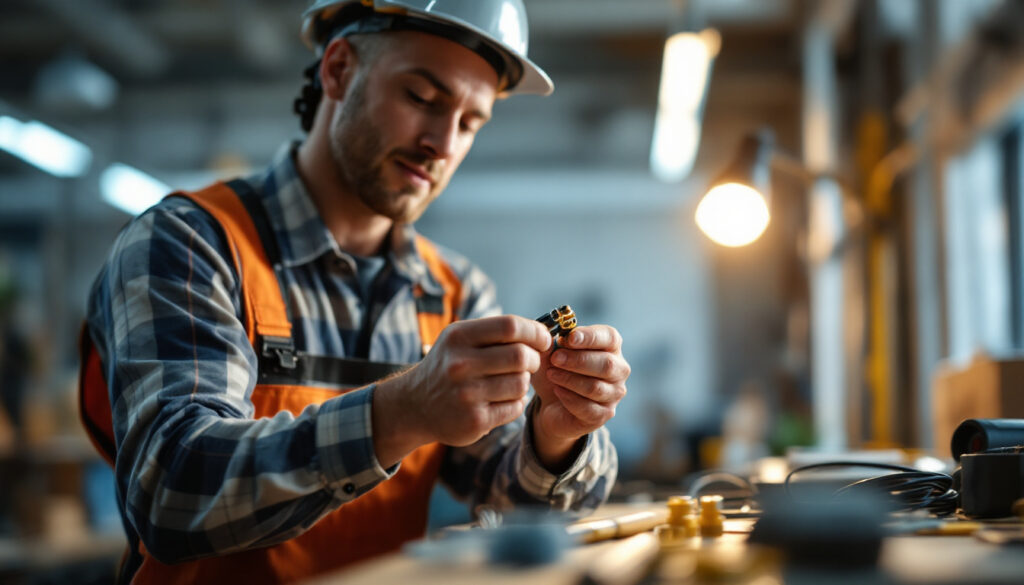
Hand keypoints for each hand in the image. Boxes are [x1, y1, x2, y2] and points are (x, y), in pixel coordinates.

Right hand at [373, 315, 551, 465]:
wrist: (414, 405)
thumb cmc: (448, 366)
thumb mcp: (460, 339)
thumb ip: (495, 333)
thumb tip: (542, 331)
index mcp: (458, 337)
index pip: (509, 326)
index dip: (534, 332)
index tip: (543, 339)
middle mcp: (460, 365)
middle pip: (521, 356)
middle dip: (534, 359)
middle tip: (530, 363)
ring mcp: (467, 395)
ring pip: (521, 383)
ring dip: (524, 382)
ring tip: (511, 382)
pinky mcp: (475, 420)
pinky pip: (516, 407)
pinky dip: (516, 402)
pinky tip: (502, 400)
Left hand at [530, 325, 629, 468]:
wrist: (551, 404)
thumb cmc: (556, 371)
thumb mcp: (548, 354)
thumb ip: (550, 344)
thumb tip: (547, 337)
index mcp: (610, 347)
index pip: (610, 337)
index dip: (590, 337)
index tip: (569, 337)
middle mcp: (618, 370)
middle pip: (606, 364)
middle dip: (578, 360)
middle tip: (555, 358)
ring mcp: (614, 394)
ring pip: (596, 388)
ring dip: (570, 380)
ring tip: (551, 374)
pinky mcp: (604, 414)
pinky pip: (589, 408)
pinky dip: (570, 399)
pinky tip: (557, 391)